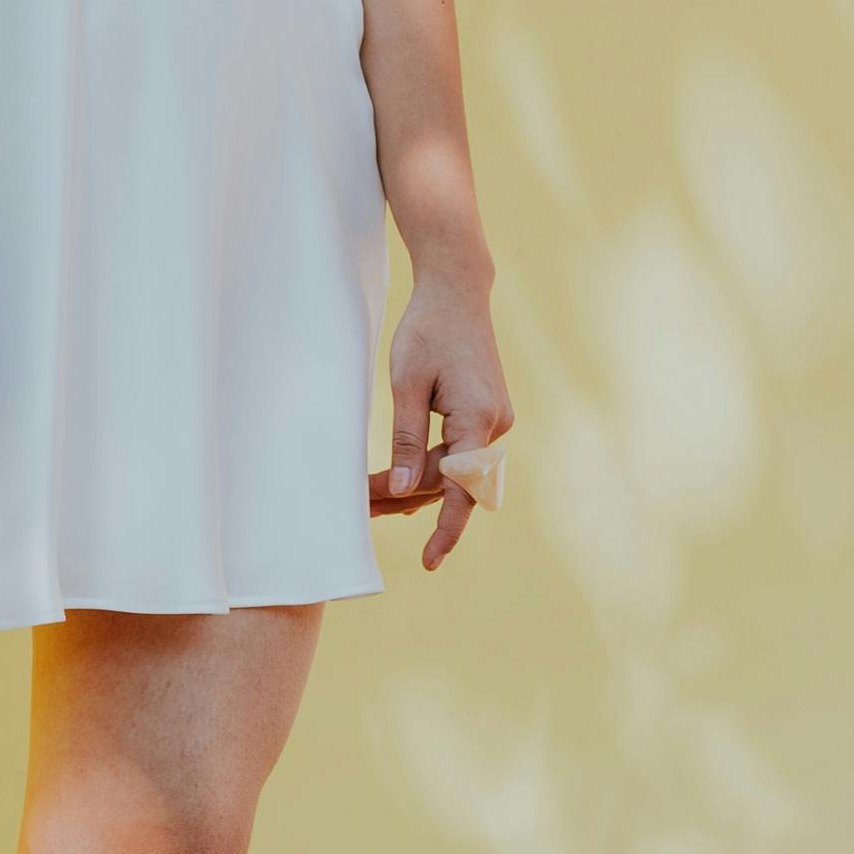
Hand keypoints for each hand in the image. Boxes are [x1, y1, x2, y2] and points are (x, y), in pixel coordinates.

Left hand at [380, 273, 510, 570]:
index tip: (430, 562)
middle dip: (406, 498)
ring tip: (368, 498)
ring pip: (453, 468)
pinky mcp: (487, 413)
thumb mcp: (407, 383)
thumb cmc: (428, 330)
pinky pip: (459, 453)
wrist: (458, 291)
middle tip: (359, 509)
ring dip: (415, 484)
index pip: (461, 489)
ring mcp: (495, 420)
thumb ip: (406, 439)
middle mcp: (495, 425)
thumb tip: (400, 489)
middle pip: (450, 480)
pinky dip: (430, 467)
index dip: (445, 529)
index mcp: (476, 419)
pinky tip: (401, 484)